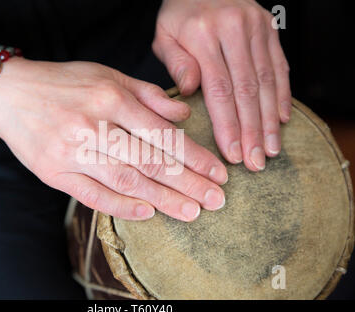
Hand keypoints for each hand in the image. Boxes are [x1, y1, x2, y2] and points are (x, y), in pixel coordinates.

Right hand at [0, 59, 226, 221]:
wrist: (10, 94)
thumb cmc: (63, 83)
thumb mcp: (107, 75)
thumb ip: (148, 95)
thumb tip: (183, 117)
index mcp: (110, 98)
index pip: (162, 133)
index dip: (194, 156)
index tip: (217, 172)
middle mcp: (93, 125)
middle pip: (150, 161)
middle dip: (188, 183)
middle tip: (216, 200)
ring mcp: (72, 152)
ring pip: (126, 180)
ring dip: (162, 199)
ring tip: (191, 212)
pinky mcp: (54, 173)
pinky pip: (92, 195)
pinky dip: (121, 206)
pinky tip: (147, 213)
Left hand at [153, 0, 291, 170]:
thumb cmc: (180, 14)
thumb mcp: (165, 34)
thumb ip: (176, 62)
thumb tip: (189, 91)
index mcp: (203, 34)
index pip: (219, 89)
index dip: (228, 125)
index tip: (232, 153)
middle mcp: (234, 30)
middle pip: (247, 90)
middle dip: (252, 131)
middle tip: (255, 162)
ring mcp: (256, 28)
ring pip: (267, 81)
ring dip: (269, 119)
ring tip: (270, 149)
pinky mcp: (270, 28)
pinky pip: (279, 65)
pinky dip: (282, 94)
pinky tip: (281, 119)